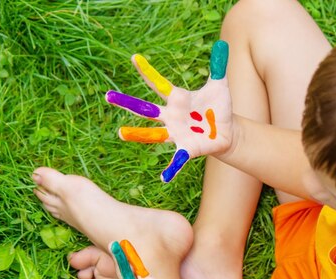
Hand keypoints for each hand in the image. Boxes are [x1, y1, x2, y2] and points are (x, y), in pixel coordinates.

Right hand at [106, 41, 231, 181]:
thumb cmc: (218, 108)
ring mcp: (176, 133)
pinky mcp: (187, 149)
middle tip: (108, 96)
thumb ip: (218, 67)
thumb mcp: (220, 86)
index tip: (134, 57)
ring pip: (153, 134)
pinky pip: (177, 160)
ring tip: (121, 133)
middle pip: (146, 109)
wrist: (227, 131)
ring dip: (138, 134)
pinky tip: (163, 178)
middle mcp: (171, 116)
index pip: (158, 83)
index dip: (147, 71)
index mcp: (177, 99)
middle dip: (128, 102)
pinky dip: (171, 169)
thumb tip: (223, 45)